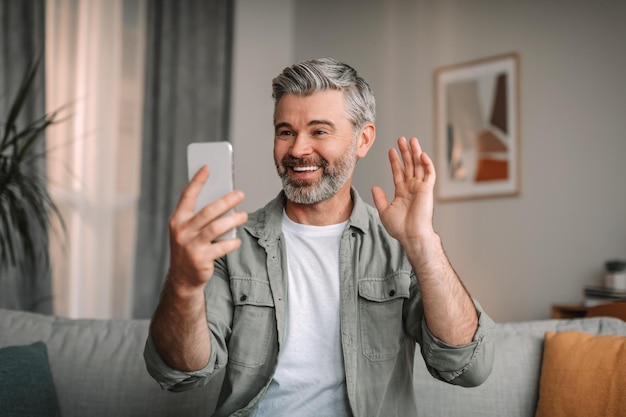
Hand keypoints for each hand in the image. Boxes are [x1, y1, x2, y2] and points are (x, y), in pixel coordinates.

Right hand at [167, 165, 247, 293]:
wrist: (183, 278)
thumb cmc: (190, 248)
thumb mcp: (188, 230)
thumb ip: (199, 217)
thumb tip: (223, 199)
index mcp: (177, 220)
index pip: (187, 196)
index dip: (197, 181)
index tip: (207, 167)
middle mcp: (181, 231)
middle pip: (208, 211)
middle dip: (226, 200)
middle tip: (240, 193)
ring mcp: (190, 245)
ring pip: (216, 227)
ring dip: (233, 220)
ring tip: (244, 215)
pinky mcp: (200, 259)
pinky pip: (222, 246)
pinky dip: (232, 242)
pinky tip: (237, 240)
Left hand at [372, 137, 435, 245]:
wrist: (411, 235)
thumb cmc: (400, 228)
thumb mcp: (384, 211)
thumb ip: (379, 198)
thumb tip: (374, 187)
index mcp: (402, 192)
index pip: (398, 172)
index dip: (395, 161)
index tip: (390, 150)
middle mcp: (412, 188)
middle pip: (408, 165)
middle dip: (405, 152)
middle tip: (401, 139)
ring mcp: (420, 188)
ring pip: (419, 166)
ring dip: (415, 153)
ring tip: (411, 140)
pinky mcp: (428, 190)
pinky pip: (429, 174)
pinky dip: (427, 164)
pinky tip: (421, 154)